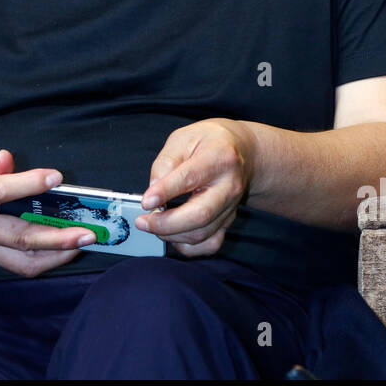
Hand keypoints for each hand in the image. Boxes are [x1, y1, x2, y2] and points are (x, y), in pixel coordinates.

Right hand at [0, 147, 90, 276]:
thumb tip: (10, 160)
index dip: (29, 184)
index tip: (56, 177)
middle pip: (17, 238)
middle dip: (57, 238)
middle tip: (86, 232)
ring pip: (20, 261)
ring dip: (55, 255)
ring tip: (80, 243)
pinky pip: (15, 263)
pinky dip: (42, 257)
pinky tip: (61, 247)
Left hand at [137, 119, 253, 256]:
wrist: (243, 152)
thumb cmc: (209, 142)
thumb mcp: (183, 138)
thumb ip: (165, 162)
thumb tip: (152, 192)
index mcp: (219, 158)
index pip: (189, 178)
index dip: (165, 192)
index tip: (146, 202)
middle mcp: (230, 186)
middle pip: (200, 215)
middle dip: (166, 224)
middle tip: (143, 221)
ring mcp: (232, 207)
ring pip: (202, 234)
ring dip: (171, 235)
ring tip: (153, 224)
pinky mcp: (229, 222)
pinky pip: (210, 245)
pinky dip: (188, 247)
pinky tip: (173, 234)